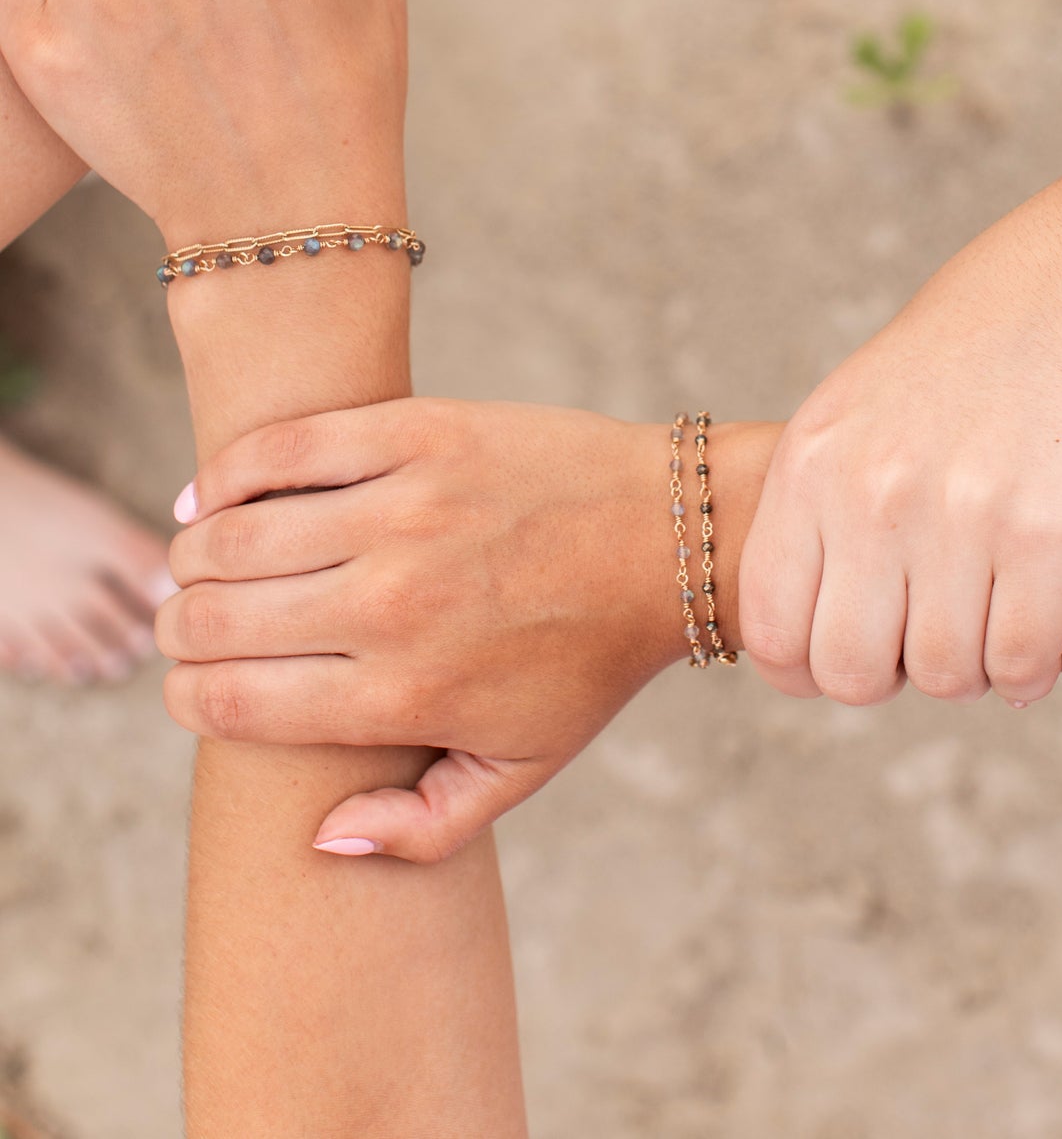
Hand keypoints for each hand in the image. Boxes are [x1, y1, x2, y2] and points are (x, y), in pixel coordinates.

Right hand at [159, 399, 690, 861]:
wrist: (672, 535)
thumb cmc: (593, 657)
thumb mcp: (524, 766)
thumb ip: (422, 827)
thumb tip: (320, 837)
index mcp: (405, 696)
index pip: (232, 705)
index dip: (186, 697)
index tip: (190, 685)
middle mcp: (392, 606)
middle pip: (216, 619)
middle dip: (180, 625)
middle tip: (188, 618)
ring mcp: (405, 511)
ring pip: (236, 534)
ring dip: (195, 550)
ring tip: (200, 557)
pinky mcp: (421, 434)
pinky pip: (287, 448)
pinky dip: (229, 470)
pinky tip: (213, 492)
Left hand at [740, 162, 1061, 709]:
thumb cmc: (992, 330)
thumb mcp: (872, 395)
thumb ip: (837, 491)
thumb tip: (822, 610)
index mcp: (814, 456)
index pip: (770, 628)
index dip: (808, 666)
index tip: (854, 650)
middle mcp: (873, 491)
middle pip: (850, 671)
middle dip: (892, 673)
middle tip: (929, 635)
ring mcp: (960, 515)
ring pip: (945, 676)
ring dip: (971, 669)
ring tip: (990, 623)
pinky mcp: (1051, 533)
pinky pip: (1022, 663)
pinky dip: (1031, 668)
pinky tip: (1041, 634)